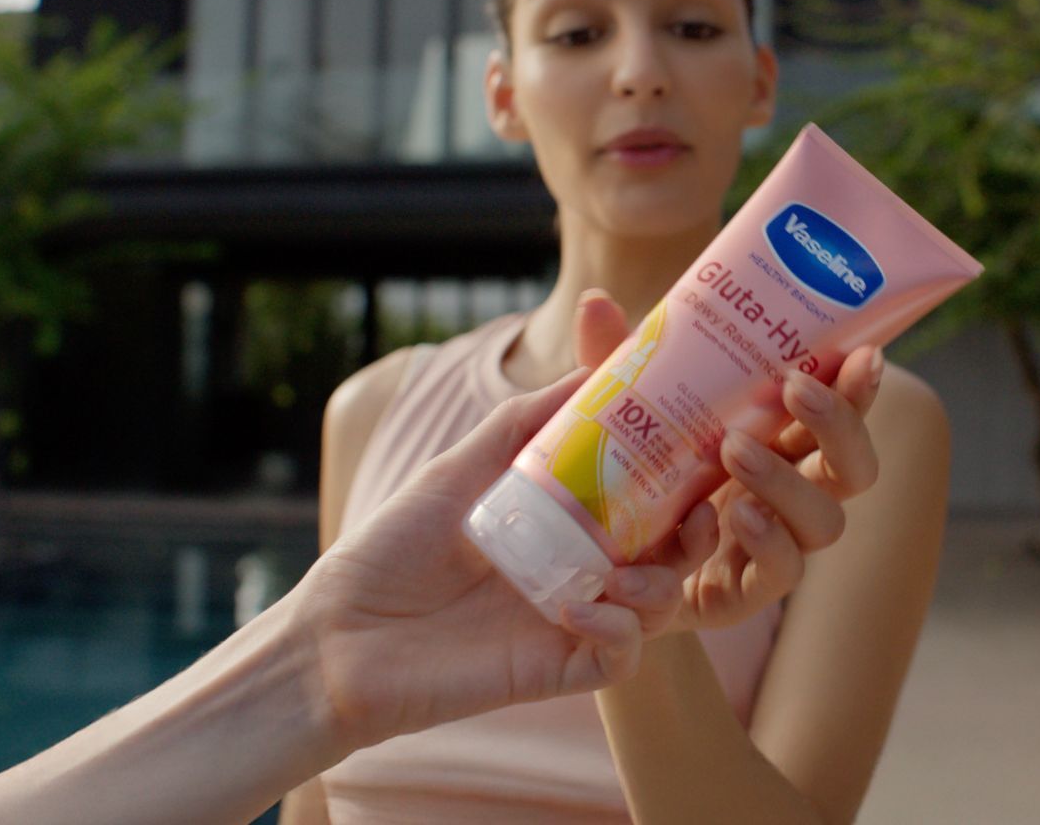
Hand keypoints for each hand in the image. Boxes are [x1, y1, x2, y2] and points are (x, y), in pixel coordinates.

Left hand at [289, 368, 703, 756]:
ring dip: (659, 585)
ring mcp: (567, 623)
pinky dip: (618, 632)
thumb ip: (521, 424)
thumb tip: (587, 369)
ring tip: (623, 573)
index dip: (682, 479)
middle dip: (696, 535)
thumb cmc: (389, 550)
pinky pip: (619, 658)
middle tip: (699, 513)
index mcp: (561, 525)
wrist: (334, 636)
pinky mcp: (553, 671)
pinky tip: (580, 608)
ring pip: (657, 608)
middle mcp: (575, 572)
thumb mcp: (458, 470)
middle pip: (668, 555)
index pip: (643, 500)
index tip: (704, 447)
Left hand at [573, 290, 885, 633]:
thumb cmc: (624, 480)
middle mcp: (790, 496)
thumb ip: (614, 362)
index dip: (857, 386)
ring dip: (788, 482)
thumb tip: (597, 302)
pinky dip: (763, 543)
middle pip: (852, 469)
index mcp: (778, 444)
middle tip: (795, 387)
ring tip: (736, 449)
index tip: (861, 352)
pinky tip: (730, 517)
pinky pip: (777, 573)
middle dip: (840, 426)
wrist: (592, 570)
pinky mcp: (743, 593)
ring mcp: (772, 546)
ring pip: (824, 522)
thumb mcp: (617, 415)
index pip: (836, 412)